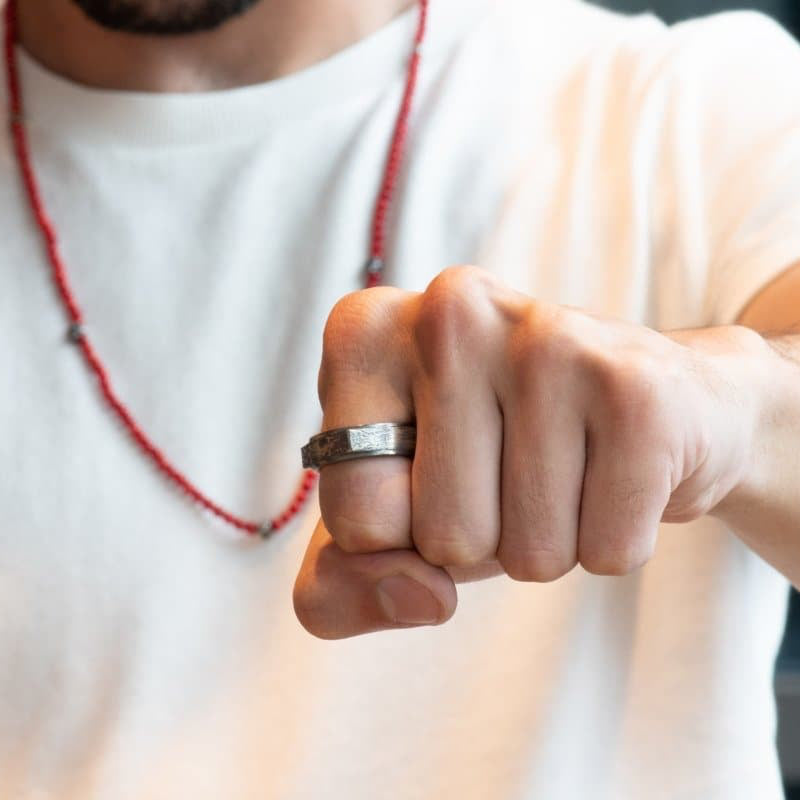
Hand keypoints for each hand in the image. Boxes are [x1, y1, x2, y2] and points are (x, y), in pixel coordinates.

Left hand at [293, 266, 761, 638]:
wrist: (643, 403)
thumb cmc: (497, 457)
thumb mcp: (391, 517)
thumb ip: (340, 584)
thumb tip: (421, 596)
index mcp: (366, 332)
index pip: (355, 515)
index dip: (400, 535)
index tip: (435, 474)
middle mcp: (449, 311)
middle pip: (443, 537)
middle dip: (482, 540)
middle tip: (514, 468)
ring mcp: (548, 340)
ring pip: (529, 554)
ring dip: (549, 541)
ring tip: (566, 465)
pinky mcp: (636, 389)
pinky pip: (608, 551)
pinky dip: (613, 540)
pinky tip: (615, 469)